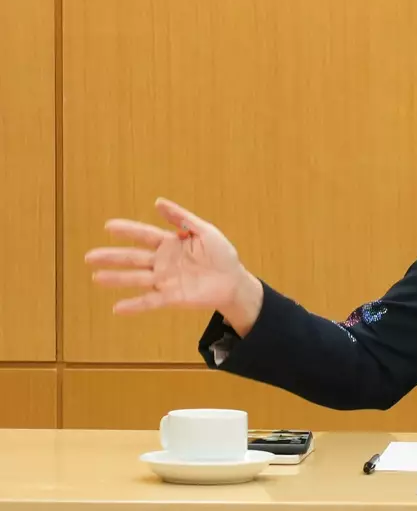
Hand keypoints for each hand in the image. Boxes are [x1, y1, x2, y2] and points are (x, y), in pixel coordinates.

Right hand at [84, 197, 262, 334]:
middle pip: (133, 257)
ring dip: (117, 278)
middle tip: (89, 256)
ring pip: (137, 278)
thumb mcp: (205, 231)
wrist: (234, 281)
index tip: (108, 226)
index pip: (144, 235)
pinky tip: (117, 307)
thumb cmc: (222, 255)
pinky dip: (135, 305)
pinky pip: (150, 301)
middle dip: (112, 256)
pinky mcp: (172, 297)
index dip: (127, 230)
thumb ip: (182, 218)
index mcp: (170, 243)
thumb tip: (158, 202)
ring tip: (97, 277)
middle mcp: (162, 262)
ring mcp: (165, 280)